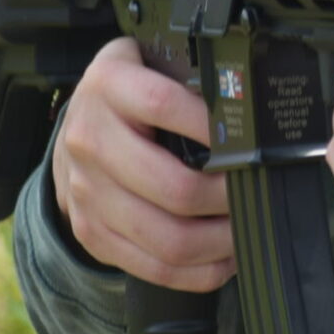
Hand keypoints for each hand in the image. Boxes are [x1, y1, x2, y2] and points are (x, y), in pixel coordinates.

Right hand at [50, 36, 233, 292]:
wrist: (76, 129)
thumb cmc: (131, 95)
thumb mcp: (152, 63)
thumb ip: (191, 74)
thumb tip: (253, 103)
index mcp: (108, 86)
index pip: (163, 106)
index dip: (213, 126)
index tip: (250, 139)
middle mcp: (89, 139)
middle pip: (175, 188)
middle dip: (230, 196)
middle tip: (257, 191)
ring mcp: (86, 192)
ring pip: (169, 238)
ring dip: (222, 241)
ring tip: (247, 227)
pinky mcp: (91, 232)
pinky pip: (154, 268)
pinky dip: (200, 270)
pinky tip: (224, 256)